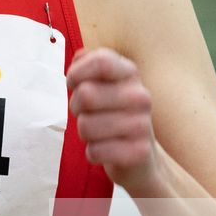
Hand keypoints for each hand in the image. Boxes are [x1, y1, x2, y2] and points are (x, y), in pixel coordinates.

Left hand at [67, 47, 159, 191]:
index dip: (77, 73)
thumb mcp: (104, 85)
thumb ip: (89, 66)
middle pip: (86, 94)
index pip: (101, 61)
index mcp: (130, 74)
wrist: (141, 158)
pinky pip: (95, 151)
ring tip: (99, 134)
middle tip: (87, 114)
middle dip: (76, 108)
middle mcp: (141, 96)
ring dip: (85, 133)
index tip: (74, 84)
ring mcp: (142, 124)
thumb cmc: (114, 117)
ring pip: (86, 126)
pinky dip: (93, 153)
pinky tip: (106, 150)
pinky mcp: (139, 151)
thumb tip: (80, 57)